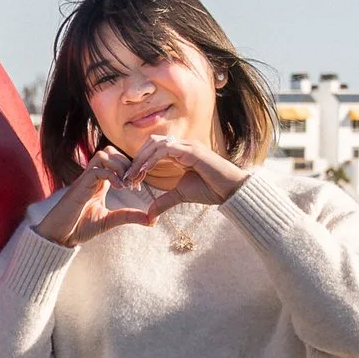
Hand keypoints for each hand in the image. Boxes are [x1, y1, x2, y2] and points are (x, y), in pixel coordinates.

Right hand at [31, 150, 159, 246]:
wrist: (59, 236)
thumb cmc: (79, 228)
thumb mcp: (110, 220)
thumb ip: (129, 216)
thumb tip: (153, 220)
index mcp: (99, 182)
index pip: (115, 159)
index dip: (130, 167)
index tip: (137, 185)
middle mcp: (92, 177)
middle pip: (110, 151)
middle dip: (126, 163)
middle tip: (133, 182)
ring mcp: (85, 179)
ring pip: (103, 155)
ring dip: (119, 166)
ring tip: (126, 184)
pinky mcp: (79, 186)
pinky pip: (97, 170)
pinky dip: (111, 175)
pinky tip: (119, 188)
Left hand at [129, 132, 246, 203]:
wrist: (230, 191)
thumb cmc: (210, 190)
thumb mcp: (180, 195)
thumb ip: (164, 201)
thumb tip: (149, 214)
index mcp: (180, 152)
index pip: (153, 149)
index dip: (140, 162)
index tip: (130, 180)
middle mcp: (183, 145)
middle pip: (151, 143)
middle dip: (137, 159)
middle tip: (128, 178)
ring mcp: (187, 146)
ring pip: (156, 144)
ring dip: (141, 160)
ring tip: (133, 176)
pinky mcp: (191, 151)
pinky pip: (165, 150)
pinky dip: (151, 160)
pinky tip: (143, 172)